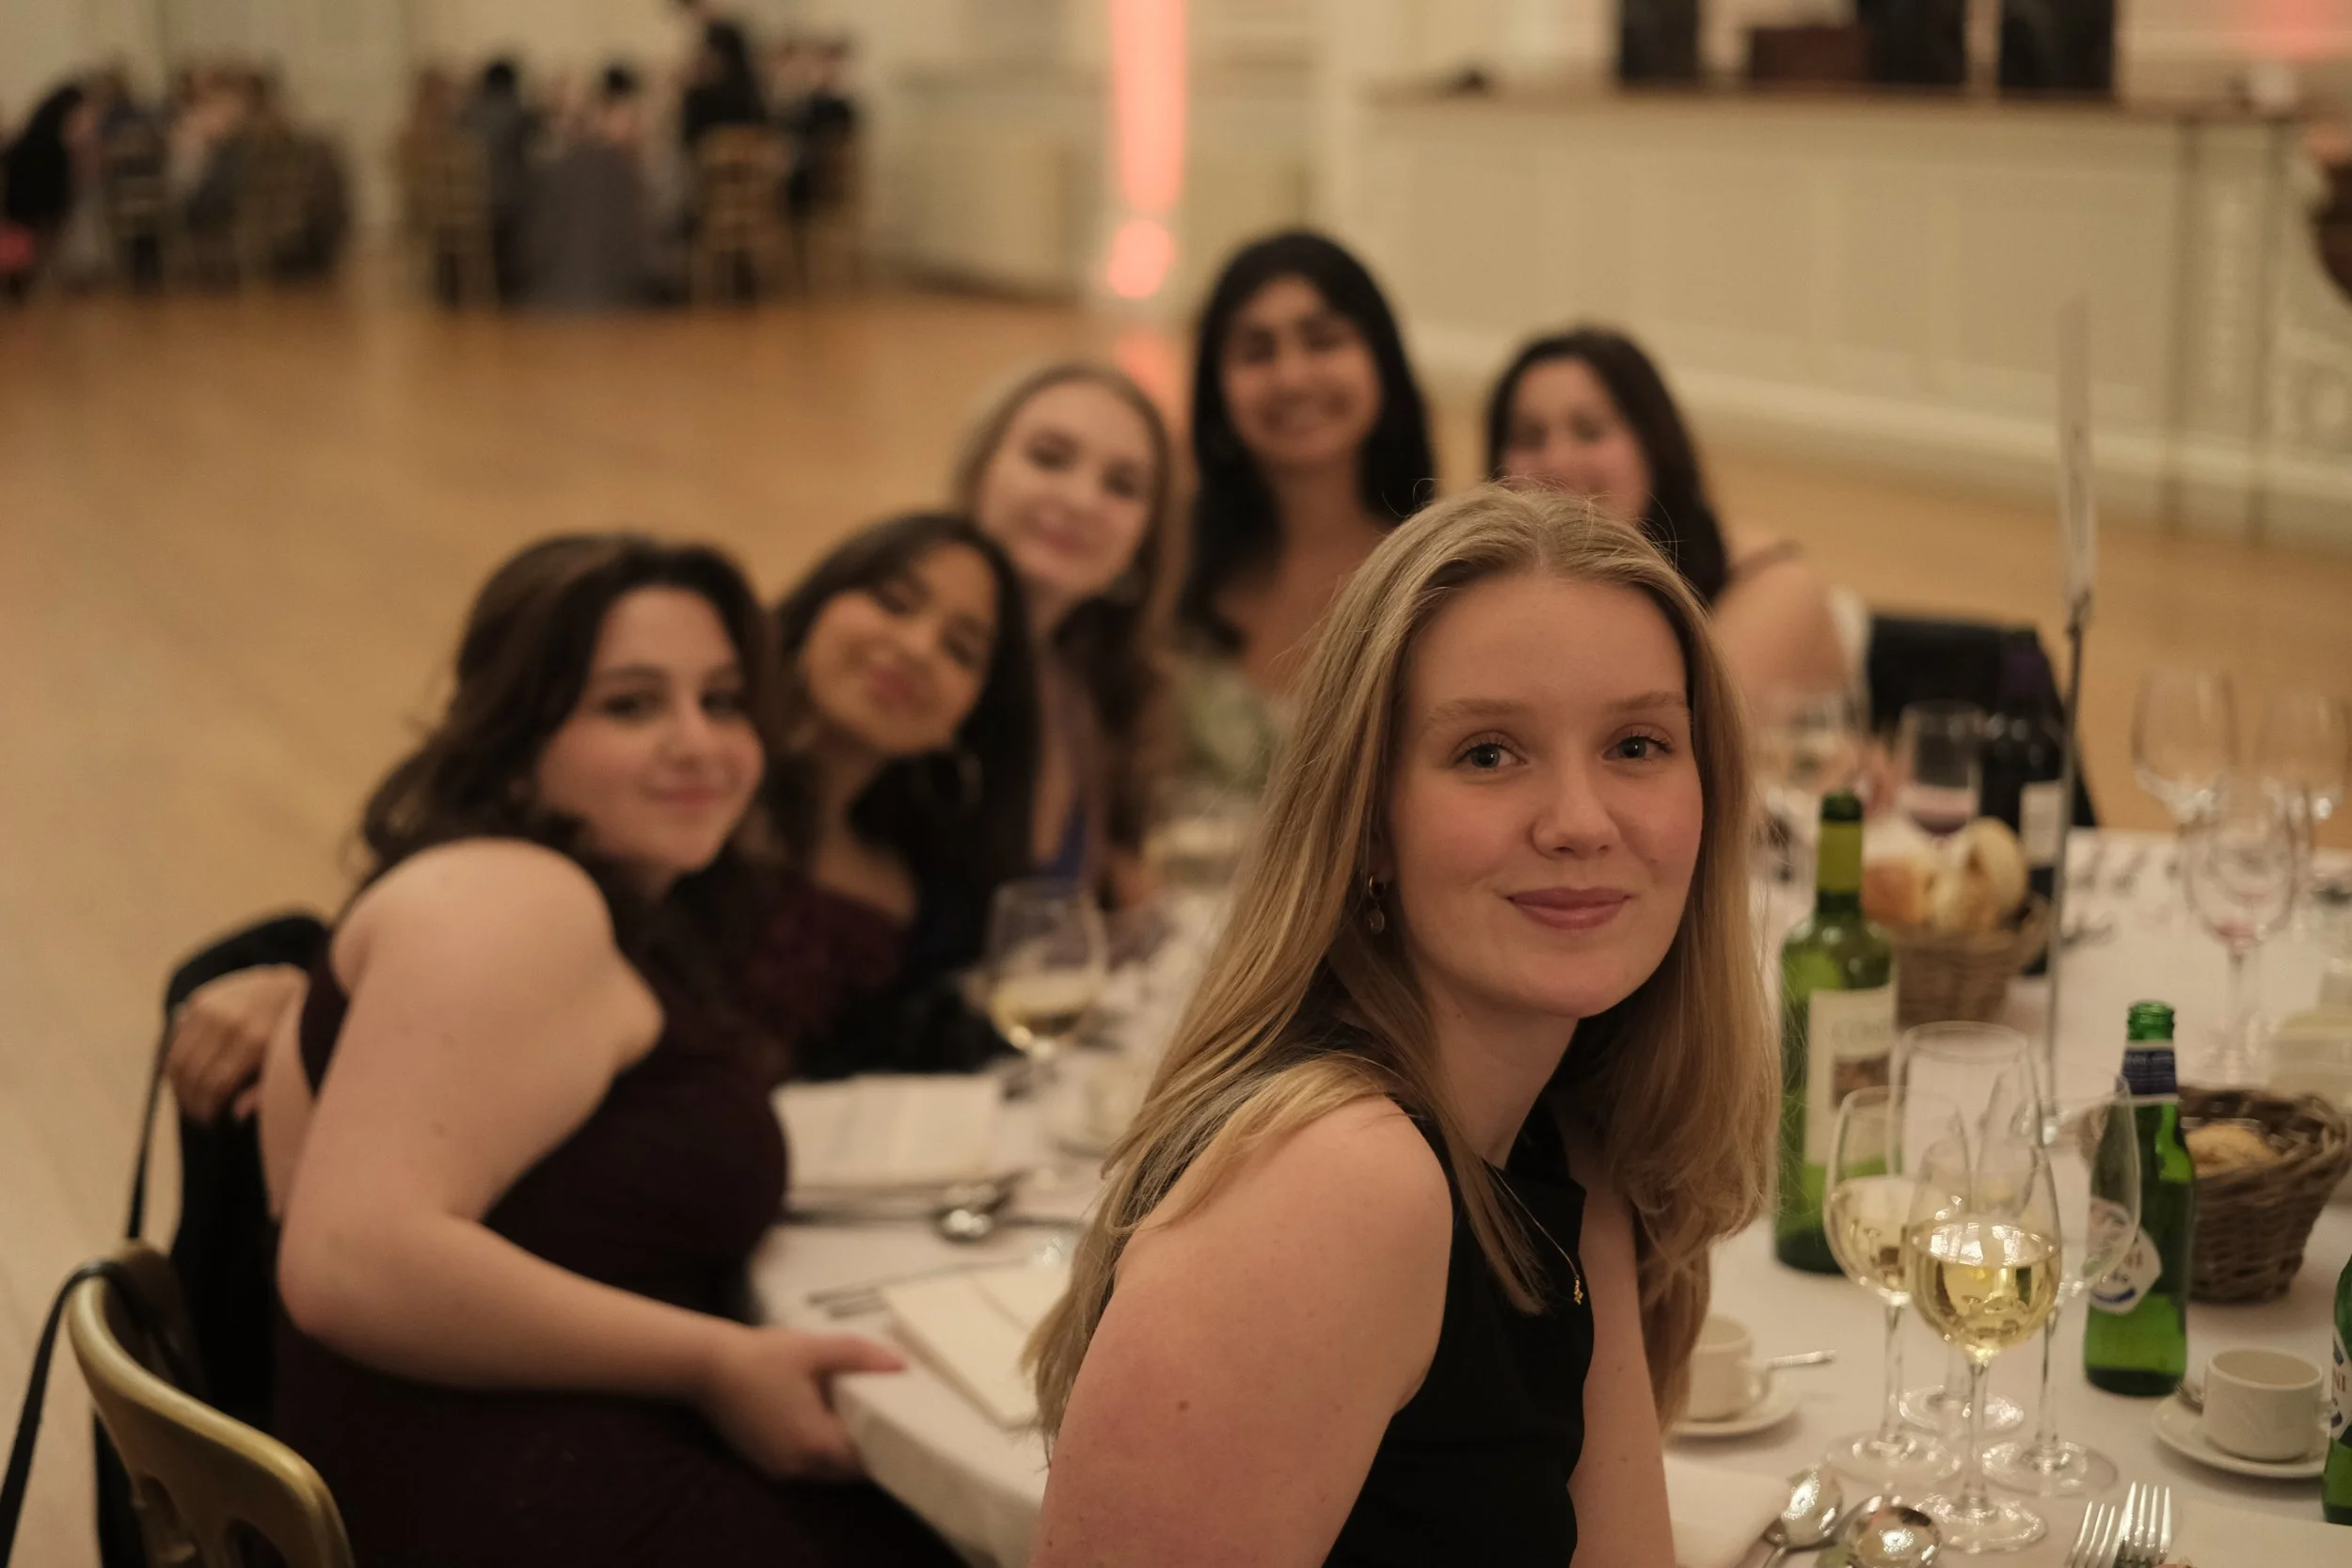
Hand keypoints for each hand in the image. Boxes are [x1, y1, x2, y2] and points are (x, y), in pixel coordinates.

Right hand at [166, 965, 306, 1123]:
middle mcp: (229, 1022)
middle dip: (191, 1100)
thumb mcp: (290, 1060)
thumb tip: (237, 1115)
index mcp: (255, 1039)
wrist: (288, 984)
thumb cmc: (292, 1030)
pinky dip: (174, 1062)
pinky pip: (175, 1039)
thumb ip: (264, 1088)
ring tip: (188, 1101)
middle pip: (193, 1072)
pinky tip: (184, 1078)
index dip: (208, 1107)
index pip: (216, 1083)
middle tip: (197, 1115)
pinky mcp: (200, 999)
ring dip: (177, 1085)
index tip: (210, 1121)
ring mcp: (211, 1008)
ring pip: (177, 1058)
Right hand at [697, 1325, 904, 1479]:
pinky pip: (805, 1462)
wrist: (705, 1365)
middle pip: (846, 1470)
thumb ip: (860, 1357)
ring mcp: (778, 1466)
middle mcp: (797, 1465)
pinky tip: (829, 1419)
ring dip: (844, 1449)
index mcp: (813, 1442)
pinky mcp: (764, 1460)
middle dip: (869, 1449)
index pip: (864, 1460)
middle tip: (892, 1420)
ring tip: (865, 1417)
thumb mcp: (815, 1349)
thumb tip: (901, 1366)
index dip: (888, 1447)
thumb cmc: (761, 1356)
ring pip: (826, 1468)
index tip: (908, 1427)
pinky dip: (822, 1447)